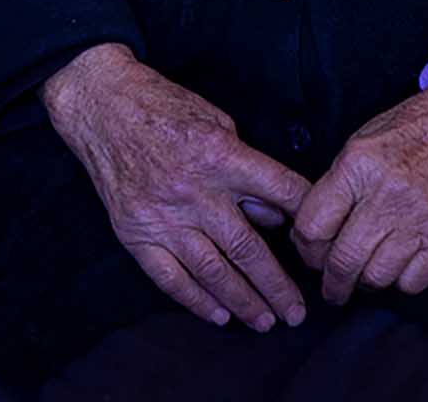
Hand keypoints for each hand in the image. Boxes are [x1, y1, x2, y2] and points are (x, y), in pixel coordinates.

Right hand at [42, 43, 312, 332]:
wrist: (102, 105)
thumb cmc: (164, 105)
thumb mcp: (216, 120)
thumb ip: (245, 169)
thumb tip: (273, 215)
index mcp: (219, 154)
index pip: (276, 189)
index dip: (305, 216)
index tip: (324, 244)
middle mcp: (193, 189)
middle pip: (246, 246)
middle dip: (276, 284)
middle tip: (297, 313)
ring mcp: (162, 215)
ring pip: (211, 270)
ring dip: (242, 301)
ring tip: (265, 321)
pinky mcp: (135, 233)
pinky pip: (169, 277)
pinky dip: (195, 300)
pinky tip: (218, 316)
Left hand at [291, 73, 427, 303]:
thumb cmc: (413, 129)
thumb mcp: (362, 142)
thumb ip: (337, 186)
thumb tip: (312, 233)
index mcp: (358, 164)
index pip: (313, 226)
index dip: (305, 249)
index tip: (311, 255)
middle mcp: (387, 193)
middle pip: (343, 261)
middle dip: (332, 282)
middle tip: (332, 286)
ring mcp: (420, 217)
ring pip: (376, 278)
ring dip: (366, 283)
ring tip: (366, 274)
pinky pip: (412, 283)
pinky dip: (401, 282)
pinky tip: (399, 265)